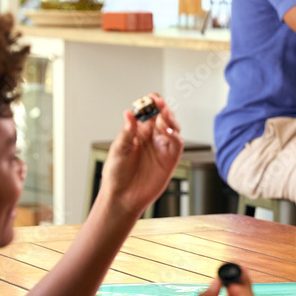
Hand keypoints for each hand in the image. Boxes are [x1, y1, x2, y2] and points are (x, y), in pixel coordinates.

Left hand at [99, 93, 183, 216]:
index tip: (150, 98)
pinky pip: (177, 143)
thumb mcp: (119, 149)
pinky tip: (169, 132)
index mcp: (138, 132)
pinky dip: (176, 136)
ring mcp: (162, 147)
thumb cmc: (117, 174)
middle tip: (159, 103)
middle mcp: (152, 137)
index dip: (150, 103)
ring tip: (164, 114)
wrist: (123, 196)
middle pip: (163, 116)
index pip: (148, 112)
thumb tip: (129, 113)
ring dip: (171, 118)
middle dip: (163, 108)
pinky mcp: (170, 158)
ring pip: (173, 126)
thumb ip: (127, 131)